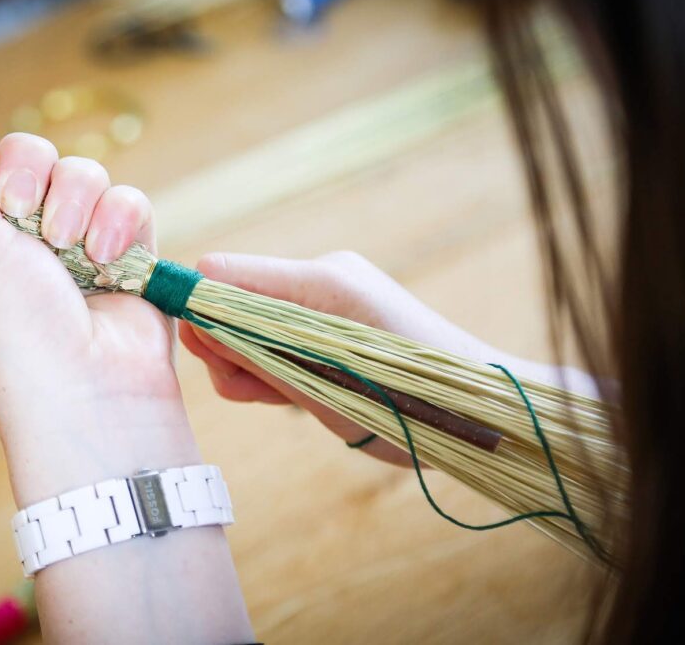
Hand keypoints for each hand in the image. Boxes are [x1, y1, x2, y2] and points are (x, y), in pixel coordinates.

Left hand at [0, 116, 196, 503]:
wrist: (96, 397)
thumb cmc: (18, 338)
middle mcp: (20, 238)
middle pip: (28, 152)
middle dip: (29, 174)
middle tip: (22, 213)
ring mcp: (77, 244)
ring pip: (83, 172)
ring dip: (77, 204)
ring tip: (73, 251)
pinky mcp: (127, 253)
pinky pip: (128, 201)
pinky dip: (119, 223)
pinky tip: (107, 261)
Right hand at [180, 251, 508, 465]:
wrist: (487, 413)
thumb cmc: (413, 406)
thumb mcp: (322, 389)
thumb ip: (257, 355)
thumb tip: (196, 329)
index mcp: (322, 281)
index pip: (222, 271)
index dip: (197, 311)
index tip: (207, 361)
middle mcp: (325, 274)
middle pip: (233, 294)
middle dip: (224, 345)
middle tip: (253, 392)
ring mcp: (335, 293)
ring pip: (255, 317)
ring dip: (251, 359)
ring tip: (283, 398)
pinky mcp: (341, 315)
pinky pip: (284, 328)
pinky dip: (277, 360)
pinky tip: (297, 390)